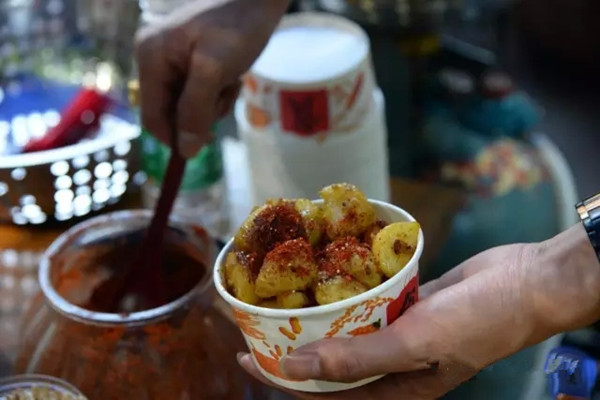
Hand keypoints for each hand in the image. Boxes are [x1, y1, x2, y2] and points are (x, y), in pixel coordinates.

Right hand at [135, 0, 288, 157]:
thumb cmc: (236, 29)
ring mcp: (172, 60)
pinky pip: (198, 94)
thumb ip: (195, 111)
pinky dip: (217, 94)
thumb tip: (185, 152)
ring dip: (213, 104)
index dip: (175, 136)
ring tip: (230, 82)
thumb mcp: (213, 71)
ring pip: (187, 107)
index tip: (204, 144)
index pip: (152, 115)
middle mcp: (154, 59)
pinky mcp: (190, 63)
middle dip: (200, 113)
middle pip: (171, 112)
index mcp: (150, 58)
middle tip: (224, 94)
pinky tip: (231, 77)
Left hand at [238, 225, 599, 399]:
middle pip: (331, 360)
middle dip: (294, 345)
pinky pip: (368, 303)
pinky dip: (347, 294)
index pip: (325, 392)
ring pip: (348, 330)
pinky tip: (326, 278)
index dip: (284, 378)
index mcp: (395, 390)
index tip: (248, 358)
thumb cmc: (478, 321)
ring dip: (319, 317)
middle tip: (258, 323)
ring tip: (285, 299)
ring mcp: (401, 333)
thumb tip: (294, 367)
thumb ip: (356, 358)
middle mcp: (394, 365)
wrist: (526, 282)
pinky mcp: (409, 305)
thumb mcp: (415, 345)